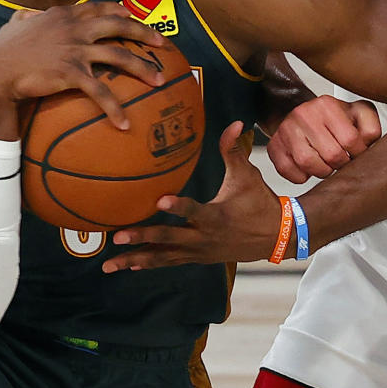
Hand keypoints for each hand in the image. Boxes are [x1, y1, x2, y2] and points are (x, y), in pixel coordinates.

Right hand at [0, 2, 165, 134]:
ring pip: (119, 55)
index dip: (120, 10)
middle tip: (163, 44)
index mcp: (64, 14)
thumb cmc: (1, 50)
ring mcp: (75, 49)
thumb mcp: (15, 24)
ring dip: (143, 68)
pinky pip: (101, 91)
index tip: (134, 14)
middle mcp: (74, 28)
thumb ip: (27, 17)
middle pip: (119, 25)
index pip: (99, 6)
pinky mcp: (72, 72)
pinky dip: (115, 108)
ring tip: (159, 81)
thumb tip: (27, 15)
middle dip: (145, 32)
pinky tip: (125, 124)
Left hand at [102, 122, 282, 270]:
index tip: (160, 201)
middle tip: (117, 236)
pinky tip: (129, 265)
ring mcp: (200, 251)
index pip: (194, 211)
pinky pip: (170, 262)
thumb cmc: (260, 202)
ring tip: (110, 264)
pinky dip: (149, 263)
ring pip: (164, 257)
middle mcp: (204, 237)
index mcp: (216, 216)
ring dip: (136, 259)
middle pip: (169, 239)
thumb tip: (236, 122)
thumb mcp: (247, 175)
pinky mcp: (198, 258)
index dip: (178, 206)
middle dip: (142, 238)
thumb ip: (234, 150)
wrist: (276, 237)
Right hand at [268, 96, 380, 184]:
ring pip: (308, 164)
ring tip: (326, 165)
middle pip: (331, 155)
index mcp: (327, 105)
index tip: (355, 153)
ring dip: (322, 171)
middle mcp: (304, 114)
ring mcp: (286, 130)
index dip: (357, 153)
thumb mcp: (356, 114)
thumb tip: (368, 143)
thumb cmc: (330, 119)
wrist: (301, 115)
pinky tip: (308, 168)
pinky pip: (289, 171)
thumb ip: (370, 126)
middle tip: (341, 161)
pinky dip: (301, 176)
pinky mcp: (274, 146)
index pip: (350, 139)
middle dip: (340, 164)